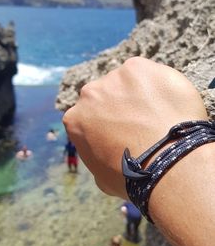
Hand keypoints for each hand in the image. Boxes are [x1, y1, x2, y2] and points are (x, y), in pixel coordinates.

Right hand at [63, 57, 206, 198]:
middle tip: (142, 124)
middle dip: (120, 106)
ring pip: (128, 83)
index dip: (105, 126)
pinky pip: (149, 74)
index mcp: (75, 119)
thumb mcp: (102, 178)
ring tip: (160, 116)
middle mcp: (89, 94)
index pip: (88, 118)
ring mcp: (113, 78)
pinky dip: (158, 85)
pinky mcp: (138, 67)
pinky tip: (169, 105)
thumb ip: (97, 157)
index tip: (122, 134)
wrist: (165, 160)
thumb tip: (104, 154)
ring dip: (140, 95)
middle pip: (105, 96)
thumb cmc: (133, 178)